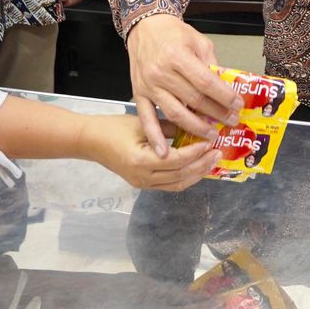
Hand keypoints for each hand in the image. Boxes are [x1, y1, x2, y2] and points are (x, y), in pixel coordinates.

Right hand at [79, 113, 218, 191]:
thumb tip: (196, 126)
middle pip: (181, 175)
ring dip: (197, 174)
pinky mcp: (143, 184)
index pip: (178, 160)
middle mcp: (144, 177)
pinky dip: (185, 177)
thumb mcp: (144, 123)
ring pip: (177, 184)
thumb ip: (170, 127)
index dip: (197, 151)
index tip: (211, 140)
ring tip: (212, 161)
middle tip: (218, 152)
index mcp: (142, 161)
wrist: (91, 141)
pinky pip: (170, 185)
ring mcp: (143, 184)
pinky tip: (196, 167)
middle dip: (202, 164)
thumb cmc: (114, 127)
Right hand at [126, 15, 241, 156]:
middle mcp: (162, 73)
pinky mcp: (139, 94)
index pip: (206, 82)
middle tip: (231, 121)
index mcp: (178, 56)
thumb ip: (211, 64)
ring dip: (195, 127)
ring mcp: (149, 86)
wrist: (145, 27)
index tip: (237, 104)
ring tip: (211, 134)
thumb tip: (226, 87)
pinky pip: (147, 119)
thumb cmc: (172, 33)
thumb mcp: (198, 41)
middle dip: (216, 113)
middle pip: (194, 100)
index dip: (224, 96)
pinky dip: (155, 137)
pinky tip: (165, 151)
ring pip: (175, 113)